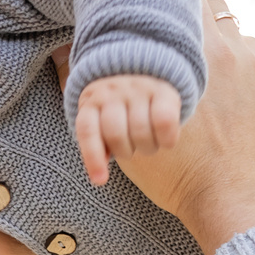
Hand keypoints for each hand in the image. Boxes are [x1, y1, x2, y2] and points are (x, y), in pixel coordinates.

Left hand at [73, 72, 186, 187]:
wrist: (146, 72)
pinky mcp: (164, 90)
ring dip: (147, 148)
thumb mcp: (101, 120)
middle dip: (125, 151)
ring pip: (139, 130)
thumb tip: (99, 175)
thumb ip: (98, 142)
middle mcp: (113, 90)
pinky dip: (167, 140)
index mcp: (92, 100)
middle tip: (133, 149)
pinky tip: (167, 142)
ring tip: (149, 145)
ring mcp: (138, 88)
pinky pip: (164, 122)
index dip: (92, 158)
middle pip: (115, 133)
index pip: (87, 130)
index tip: (100, 181)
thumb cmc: (120, 110)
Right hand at [117, 0, 254, 254]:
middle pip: (209, 1)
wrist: (234, 203)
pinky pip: (252, 54)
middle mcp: (229, 49)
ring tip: (198, 58)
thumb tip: (60, 54)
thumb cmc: (179, 175)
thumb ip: (96, 91)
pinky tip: (223, 82)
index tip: (154, 1)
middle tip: (174, 29)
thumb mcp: (126, 135)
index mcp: (193, 53)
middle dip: (191, 11)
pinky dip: (237, 59)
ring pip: (232, 27)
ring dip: (215, 36)